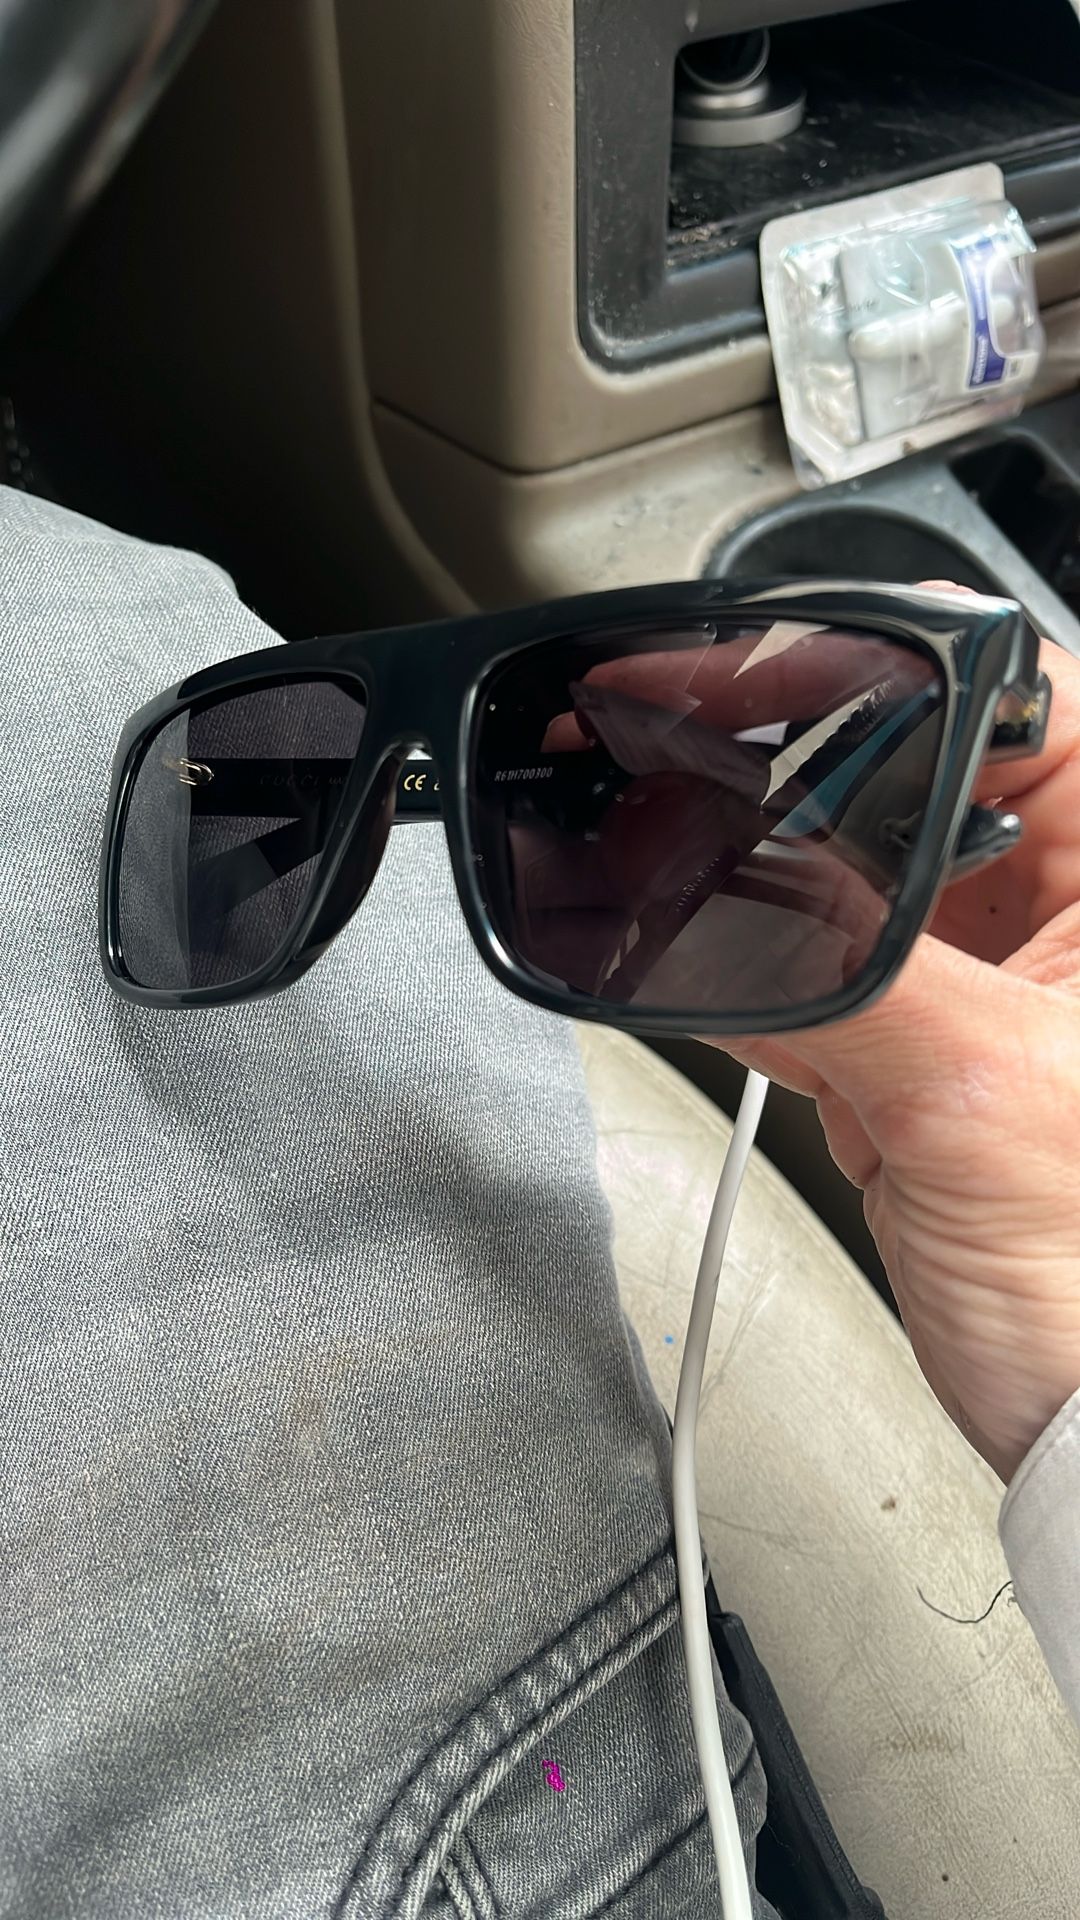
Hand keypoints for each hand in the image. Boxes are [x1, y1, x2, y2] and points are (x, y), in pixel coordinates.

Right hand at [711, 596, 1079, 1484]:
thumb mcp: (980, 1091)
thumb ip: (836, 963)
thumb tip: (712, 885)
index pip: (1011, 697)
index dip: (883, 667)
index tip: (758, 676)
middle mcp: (1070, 909)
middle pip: (908, 784)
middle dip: (809, 814)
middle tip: (714, 814)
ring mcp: (998, 980)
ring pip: (852, 885)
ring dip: (784, 919)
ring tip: (751, 952)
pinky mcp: (937, 1051)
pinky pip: (828, 980)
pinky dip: (776, 998)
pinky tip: (765, 1024)